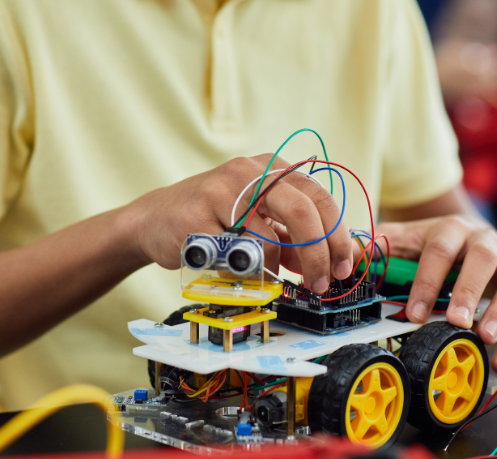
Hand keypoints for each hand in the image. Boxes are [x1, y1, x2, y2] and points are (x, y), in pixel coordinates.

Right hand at [129, 154, 353, 293]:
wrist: (153, 220)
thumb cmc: (212, 220)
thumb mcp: (259, 221)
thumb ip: (294, 238)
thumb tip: (334, 262)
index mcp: (271, 168)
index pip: (320, 198)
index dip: (338, 237)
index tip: (343, 268)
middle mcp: (249, 171)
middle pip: (302, 213)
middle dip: (318, 256)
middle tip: (320, 284)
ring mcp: (221, 190)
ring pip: (268, 240)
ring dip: (274, 270)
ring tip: (265, 276)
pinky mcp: (197, 216)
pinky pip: (233, 255)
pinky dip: (243, 271)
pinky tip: (236, 269)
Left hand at [376, 215, 496, 372]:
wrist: (462, 232)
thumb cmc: (427, 243)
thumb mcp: (399, 238)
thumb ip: (374, 248)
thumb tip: (344, 261)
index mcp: (450, 228)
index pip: (439, 251)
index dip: (427, 281)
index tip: (414, 313)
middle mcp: (484, 239)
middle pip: (483, 258)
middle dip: (469, 291)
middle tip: (456, 322)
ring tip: (484, 339)